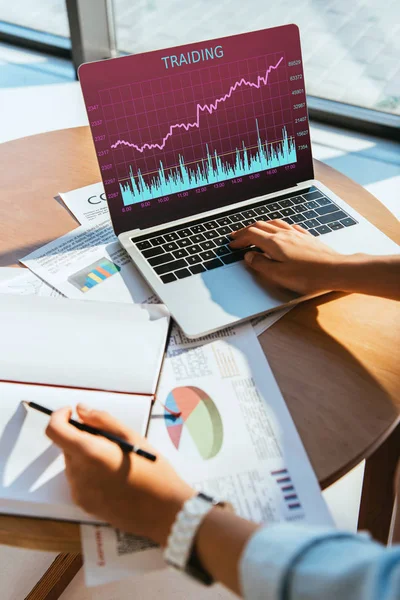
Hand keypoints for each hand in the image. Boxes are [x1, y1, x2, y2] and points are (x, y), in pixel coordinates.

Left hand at [46, 405, 194, 544]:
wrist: (163, 511)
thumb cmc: (153, 470)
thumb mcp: (132, 437)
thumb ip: (102, 421)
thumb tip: (81, 410)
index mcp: (89, 452)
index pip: (55, 429)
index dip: (60, 416)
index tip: (73, 413)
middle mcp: (78, 473)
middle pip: (66, 446)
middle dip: (81, 437)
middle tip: (110, 440)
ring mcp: (79, 491)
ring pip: (73, 463)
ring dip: (86, 456)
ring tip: (116, 461)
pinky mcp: (84, 504)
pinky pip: (79, 480)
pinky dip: (89, 473)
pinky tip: (114, 477)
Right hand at [230, 219, 342, 294]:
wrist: (335, 269)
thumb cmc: (308, 275)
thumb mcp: (278, 275)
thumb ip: (261, 265)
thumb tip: (249, 256)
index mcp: (274, 243)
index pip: (251, 235)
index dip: (240, 239)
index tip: (232, 245)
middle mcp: (284, 234)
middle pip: (260, 226)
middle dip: (246, 230)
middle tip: (237, 237)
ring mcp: (297, 234)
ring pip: (274, 223)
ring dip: (261, 225)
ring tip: (255, 230)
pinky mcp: (307, 237)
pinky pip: (289, 226)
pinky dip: (278, 226)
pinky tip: (281, 230)